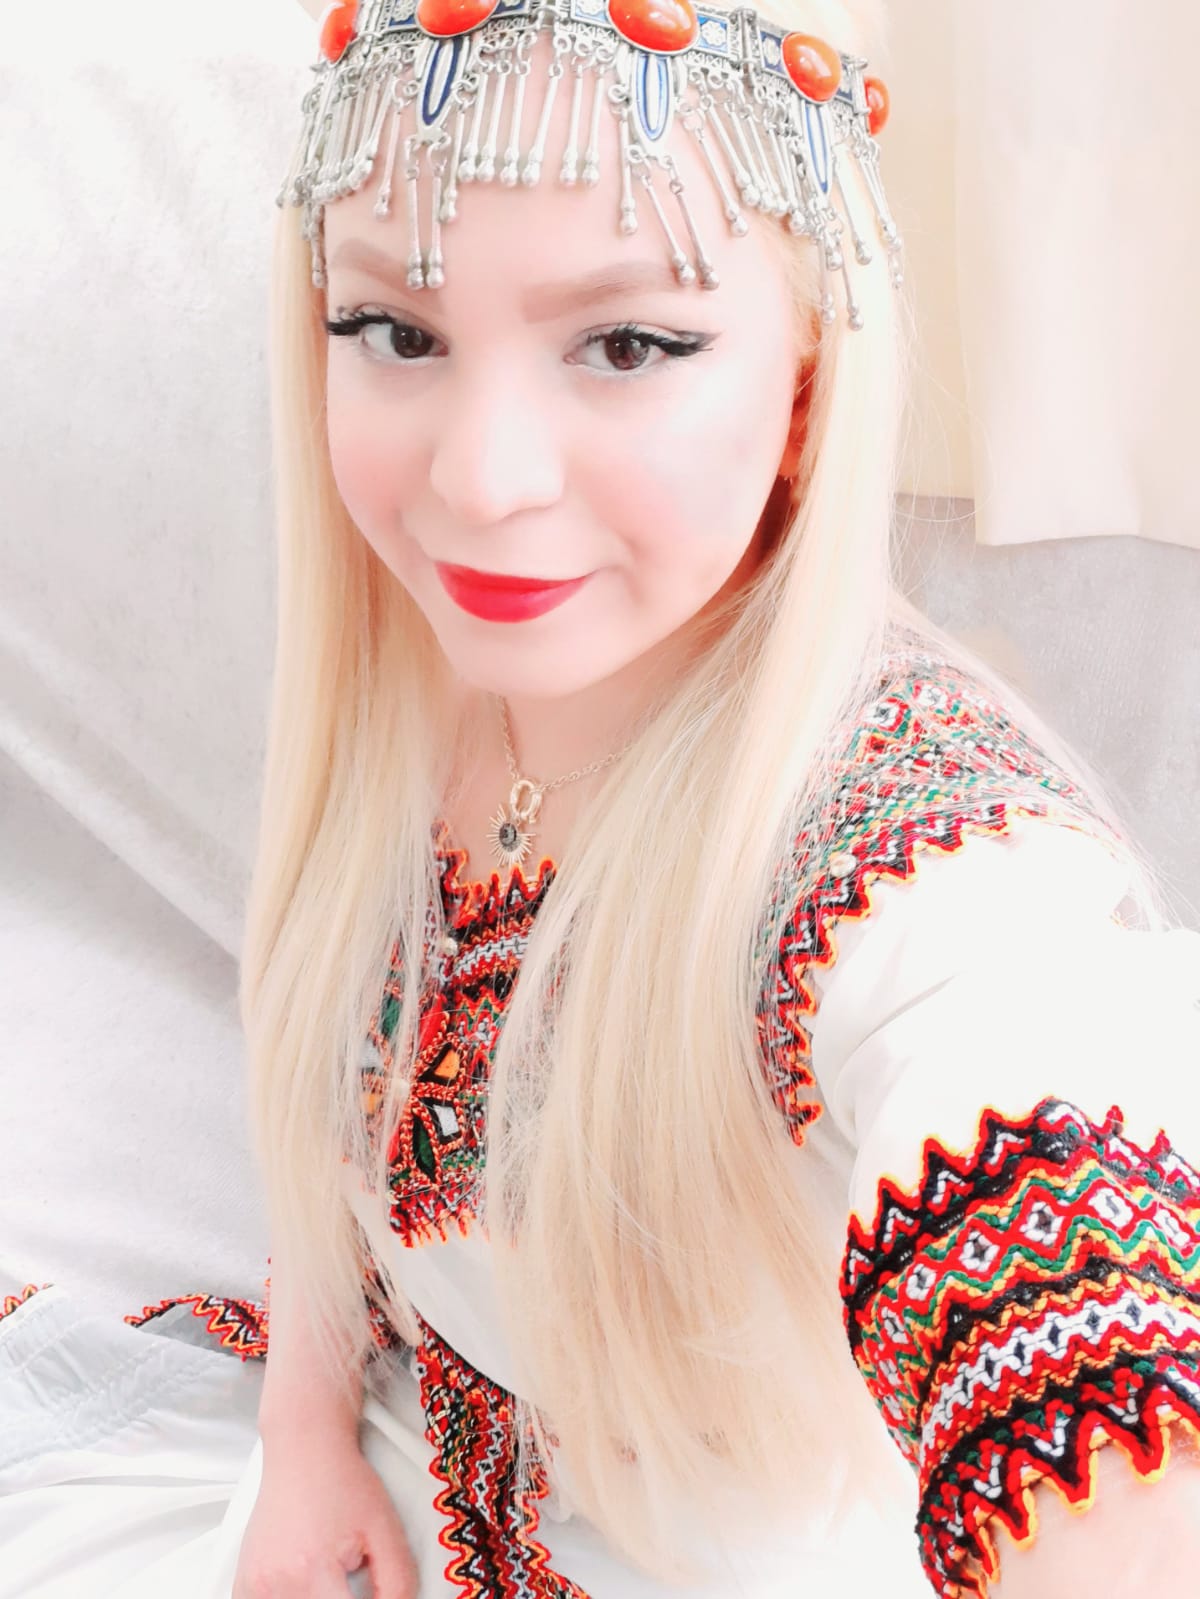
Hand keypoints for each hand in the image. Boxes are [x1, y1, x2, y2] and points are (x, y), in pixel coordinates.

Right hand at [233, 1431, 419, 1598]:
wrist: (305, 1451)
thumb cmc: (341, 1481)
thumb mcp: (386, 1528)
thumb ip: (397, 1581)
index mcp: (313, 1571)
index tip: (364, 1593)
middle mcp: (278, 1583)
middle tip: (343, 1580)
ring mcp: (255, 1586)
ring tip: (324, 1576)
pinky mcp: (244, 1584)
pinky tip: (301, 1582)